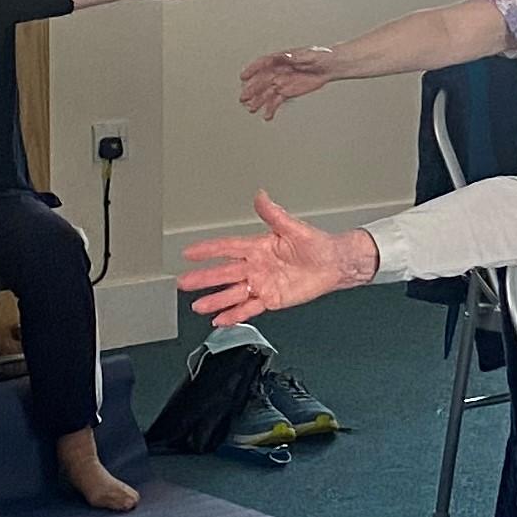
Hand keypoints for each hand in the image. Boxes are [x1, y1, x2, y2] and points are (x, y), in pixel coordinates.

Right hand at [177, 191, 374, 325]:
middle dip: (203, 279)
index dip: (208, 250)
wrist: (333, 265)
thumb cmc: (316, 245)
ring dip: (215, 300)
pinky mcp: (271, 299)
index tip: (189, 252)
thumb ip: (274, 214)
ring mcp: (262, 283)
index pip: (227, 248)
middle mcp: (256, 266)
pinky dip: (234, 314)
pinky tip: (220, 319)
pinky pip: (249, 308)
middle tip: (184, 282)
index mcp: (258, 247)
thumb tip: (261, 196)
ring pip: (233, 293)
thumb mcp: (294, 228)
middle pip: (224, 273)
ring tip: (198, 306)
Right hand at [237, 44, 344, 118]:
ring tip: (251, 109)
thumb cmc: (319, 55)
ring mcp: (282, 81)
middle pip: (261, 80)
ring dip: (258, 101)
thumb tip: (286, 58)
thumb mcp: (309, 54)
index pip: (263, 64)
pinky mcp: (287, 91)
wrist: (329, 66)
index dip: (252, 70)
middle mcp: (278, 71)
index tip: (243, 76)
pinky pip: (276, 100)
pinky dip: (271, 108)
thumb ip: (296, 57)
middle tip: (244, 98)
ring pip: (266, 92)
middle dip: (252, 89)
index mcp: (281, 59)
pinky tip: (267, 115)